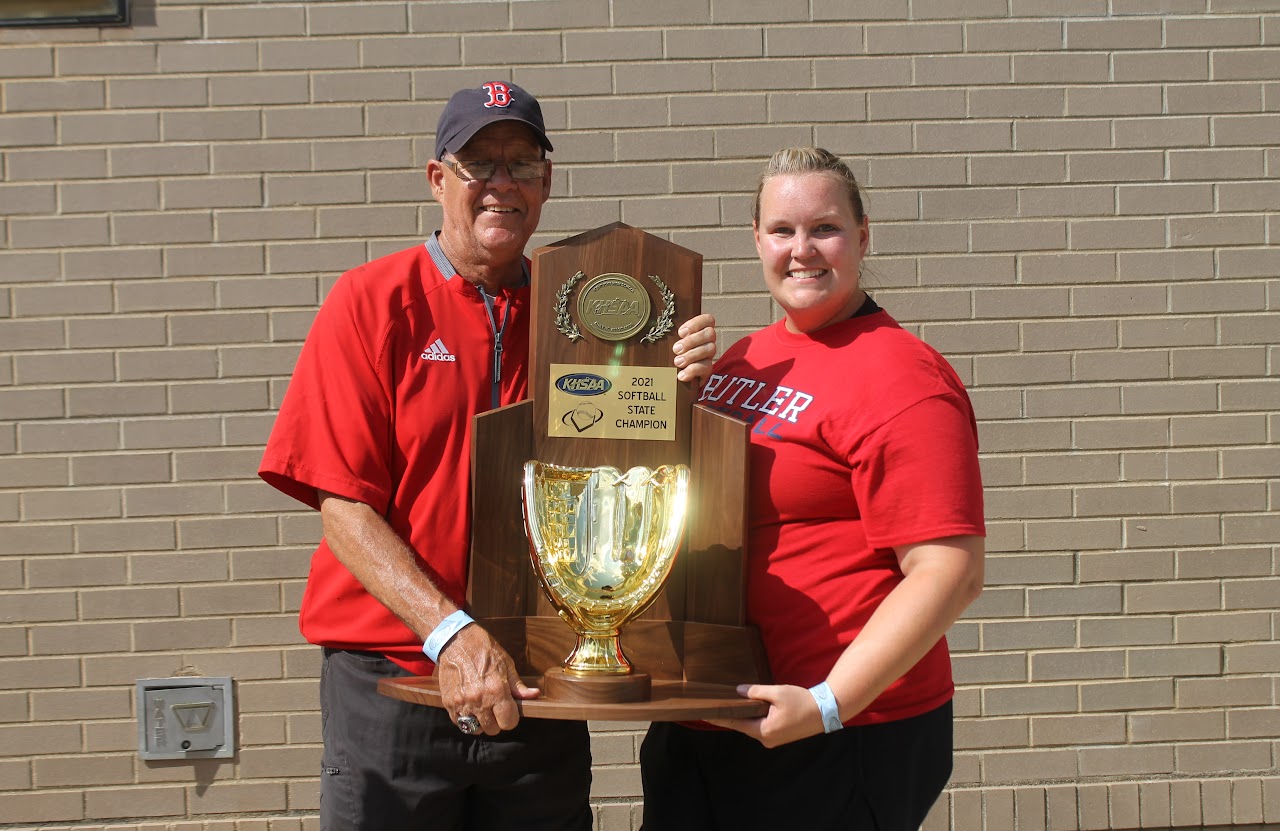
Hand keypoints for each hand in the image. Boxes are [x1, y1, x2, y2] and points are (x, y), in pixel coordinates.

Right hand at [435, 623, 539, 735]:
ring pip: (476, 729)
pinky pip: (459, 723)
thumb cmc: (483, 649)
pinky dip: (465, 719)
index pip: (509, 722)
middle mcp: (479, 700)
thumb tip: (533, 695)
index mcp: (497, 690)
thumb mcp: (506, 663)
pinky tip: (470, 706)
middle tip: (495, 709)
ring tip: (482, 709)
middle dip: (497, 721)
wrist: (455, 640)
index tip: (509, 711)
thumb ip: (518, 685)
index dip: (511, 718)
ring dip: (481, 722)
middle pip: (493, 729)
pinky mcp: (449, 703)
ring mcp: (462, 703)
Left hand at [672, 313, 715, 382]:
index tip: (681, 333)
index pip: (708, 320)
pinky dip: (693, 370)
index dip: (696, 323)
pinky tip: (682, 375)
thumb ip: (668, 334)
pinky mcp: (707, 370)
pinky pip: (706, 367)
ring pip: (710, 349)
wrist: (673, 378)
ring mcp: (709, 355)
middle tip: (676, 349)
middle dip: (691, 341)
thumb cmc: (671, 354)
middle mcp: (707, 341)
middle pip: (710, 334)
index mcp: (700, 330)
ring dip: (691, 355)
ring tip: (677, 362)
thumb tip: (655, 328)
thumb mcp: (670, 342)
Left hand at [707, 683, 823, 747]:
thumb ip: (757, 692)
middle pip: (743, 725)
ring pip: (752, 725)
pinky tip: (748, 707)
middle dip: (730, 714)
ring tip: (728, 703)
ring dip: (743, 715)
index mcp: (764, 730)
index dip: (719, 717)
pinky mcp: (779, 735)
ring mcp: (773, 739)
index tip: (704, 713)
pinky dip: (754, 717)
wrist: (825, 712)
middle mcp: (766, 738)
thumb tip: (738, 690)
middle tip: (714, 703)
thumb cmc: (801, 702)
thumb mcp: (777, 693)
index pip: (735, 723)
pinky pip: (761, 726)